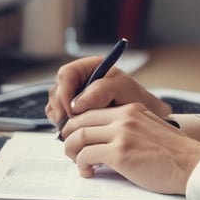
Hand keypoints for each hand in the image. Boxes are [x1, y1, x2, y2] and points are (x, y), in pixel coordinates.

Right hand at [45, 57, 171, 130]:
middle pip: (56, 91)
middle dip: (61, 109)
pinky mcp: (74, 113)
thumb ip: (101, 90)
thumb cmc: (137, 100)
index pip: (66, 74)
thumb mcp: (123, 89)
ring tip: (79, 130)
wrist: (144, 119)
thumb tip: (76, 103)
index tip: (72, 111)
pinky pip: (59, 118)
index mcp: (90, 67)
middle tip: (71, 126)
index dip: (65, 93)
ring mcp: (75, 96)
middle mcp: (80, 80)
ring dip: (61, 119)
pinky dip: (64, 126)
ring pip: (55, 105)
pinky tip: (78, 132)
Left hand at [61, 102, 199, 194]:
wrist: (192, 164)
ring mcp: (121, 134)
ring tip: (77, 162)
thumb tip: (106, 139)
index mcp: (131, 109)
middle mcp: (124, 117)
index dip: (78, 124)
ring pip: (79, 137)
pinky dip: (82, 165)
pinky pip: (86, 156)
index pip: (92, 110)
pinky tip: (89, 172)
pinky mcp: (120, 153)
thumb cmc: (174, 153)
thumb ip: (129, 128)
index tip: (74, 136)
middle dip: (69, 136)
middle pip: (80, 120)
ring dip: (72, 152)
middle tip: (69, 149)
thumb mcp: (150, 128)